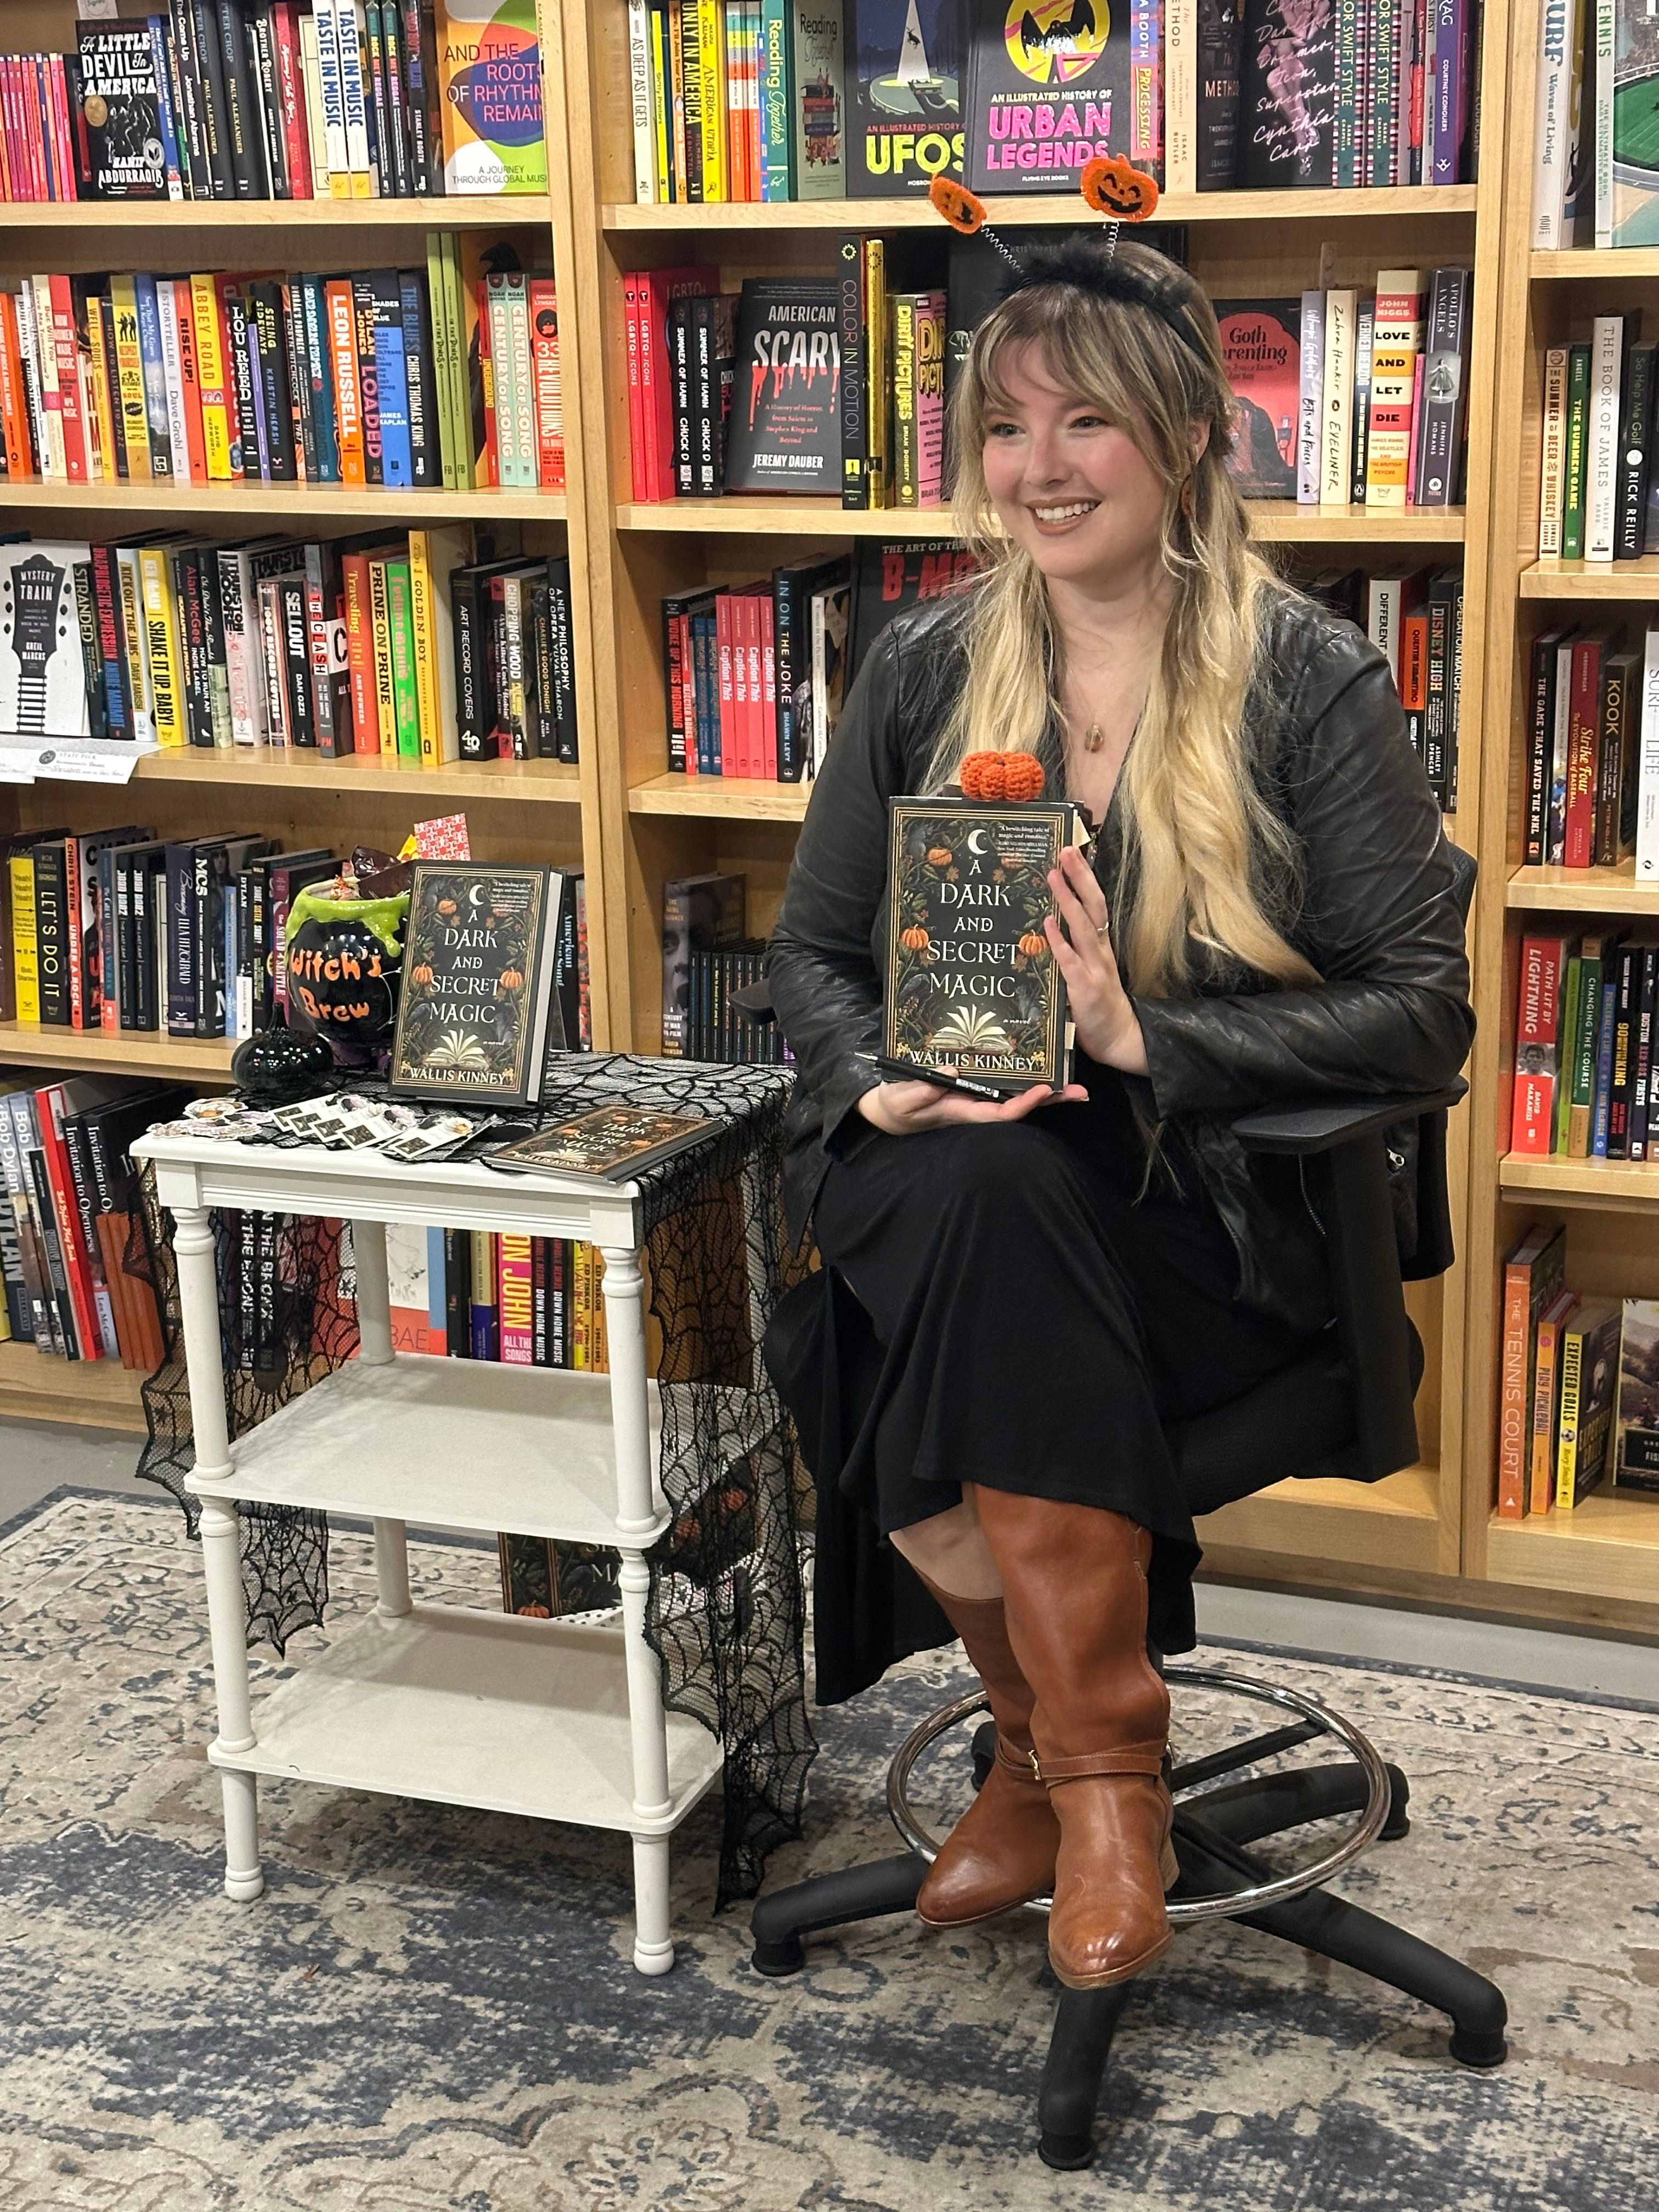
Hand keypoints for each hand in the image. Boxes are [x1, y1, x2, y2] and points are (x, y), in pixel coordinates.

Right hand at [857, 1071, 1087, 1135]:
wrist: (892, 1109)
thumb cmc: (897, 1105)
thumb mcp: (904, 1098)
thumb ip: (924, 1088)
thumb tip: (952, 1069)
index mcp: (965, 1111)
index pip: (1002, 1112)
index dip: (1025, 1104)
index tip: (1044, 1089)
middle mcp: (978, 1104)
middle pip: (1020, 1105)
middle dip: (1048, 1098)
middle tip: (1079, 1090)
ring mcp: (978, 1096)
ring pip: (1016, 1093)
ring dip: (1043, 1087)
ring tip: (1071, 1078)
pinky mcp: (973, 1085)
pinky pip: (1003, 1082)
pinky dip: (1022, 1075)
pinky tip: (1038, 1063)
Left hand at [1045, 846, 1148, 1075]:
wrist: (1121, 1040)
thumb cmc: (1100, 1008)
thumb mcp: (1088, 974)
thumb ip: (1072, 953)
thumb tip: (1045, 929)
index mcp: (1101, 947)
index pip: (1096, 905)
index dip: (1085, 879)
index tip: (1073, 853)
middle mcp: (1100, 952)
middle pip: (1093, 906)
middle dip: (1080, 876)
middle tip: (1066, 849)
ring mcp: (1094, 969)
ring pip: (1083, 927)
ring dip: (1067, 899)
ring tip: (1054, 874)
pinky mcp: (1084, 988)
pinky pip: (1070, 960)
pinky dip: (1059, 940)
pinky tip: (1047, 923)